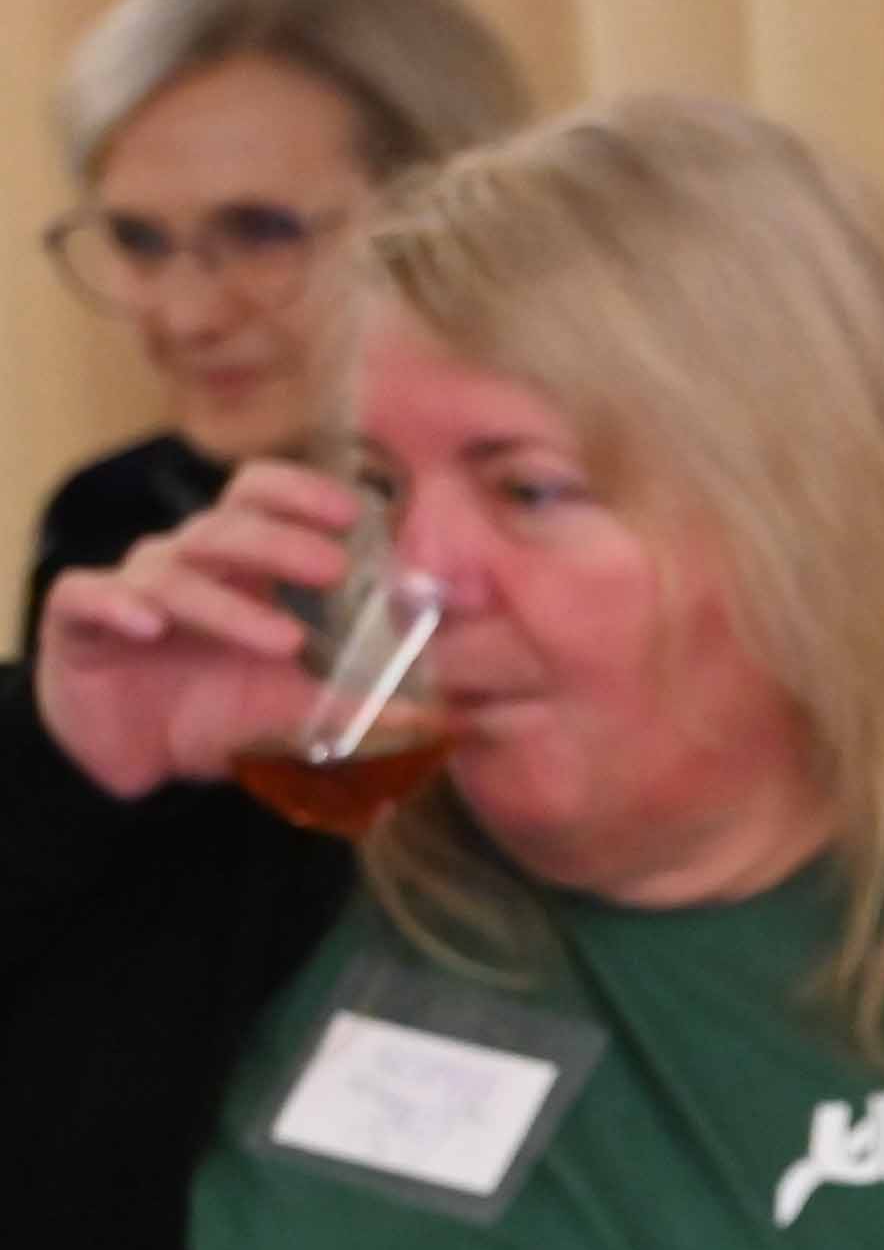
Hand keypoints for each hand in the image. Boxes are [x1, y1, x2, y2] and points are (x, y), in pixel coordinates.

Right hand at [25, 457, 373, 797]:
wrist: (135, 757)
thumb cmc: (216, 711)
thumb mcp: (291, 711)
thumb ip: (354, 706)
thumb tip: (437, 722)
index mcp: (238, 566)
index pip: (261, 497)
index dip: (300, 492)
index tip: (354, 511)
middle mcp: (184, 564)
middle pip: (225, 528)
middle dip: (281, 542)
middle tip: (334, 568)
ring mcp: (130, 589)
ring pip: (172, 573)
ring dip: (228, 604)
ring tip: (283, 639)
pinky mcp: (80, 622)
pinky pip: (89, 597)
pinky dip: (117, 605)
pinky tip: (150, 625)